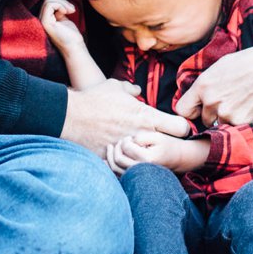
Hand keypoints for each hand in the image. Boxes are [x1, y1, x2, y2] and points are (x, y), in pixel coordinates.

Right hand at [40, 0, 86, 52]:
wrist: (74, 47)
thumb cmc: (71, 35)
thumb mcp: (63, 19)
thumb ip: (58, 12)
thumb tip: (57, 2)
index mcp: (45, 20)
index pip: (48, 4)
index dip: (60, 3)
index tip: (71, 10)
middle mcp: (41, 21)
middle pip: (47, 1)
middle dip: (62, 1)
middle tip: (72, 9)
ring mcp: (42, 22)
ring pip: (47, 2)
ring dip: (62, 3)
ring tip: (71, 10)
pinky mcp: (45, 23)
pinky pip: (49, 5)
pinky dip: (60, 5)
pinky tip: (66, 12)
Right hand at [61, 80, 191, 157]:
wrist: (70, 117)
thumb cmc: (94, 99)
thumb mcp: (114, 87)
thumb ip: (130, 90)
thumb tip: (137, 90)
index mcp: (146, 116)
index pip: (181, 127)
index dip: (181, 128)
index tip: (175, 128)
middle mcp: (141, 135)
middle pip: (168, 147)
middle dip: (164, 145)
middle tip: (158, 143)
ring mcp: (129, 149)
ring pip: (149, 161)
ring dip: (145, 157)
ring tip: (138, 152)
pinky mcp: (116, 160)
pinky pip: (127, 166)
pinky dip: (126, 163)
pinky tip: (121, 158)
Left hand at [107, 132, 209, 174]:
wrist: (177, 159)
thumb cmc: (166, 145)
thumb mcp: (156, 136)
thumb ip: (140, 138)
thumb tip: (125, 144)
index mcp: (147, 159)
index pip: (125, 147)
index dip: (125, 140)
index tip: (131, 138)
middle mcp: (141, 170)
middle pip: (117, 159)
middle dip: (116, 147)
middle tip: (123, 141)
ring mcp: (137, 177)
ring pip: (114, 168)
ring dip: (109, 156)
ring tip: (111, 147)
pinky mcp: (134, 179)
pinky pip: (117, 174)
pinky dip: (109, 166)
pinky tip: (105, 158)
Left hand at [175, 40, 252, 125]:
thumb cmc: (248, 62)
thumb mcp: (219, 67)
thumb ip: (205, 83)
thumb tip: (197, 95)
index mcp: (202, 86)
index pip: (182, 109)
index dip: (191, 111)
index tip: (199, 109)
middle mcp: (210, 101)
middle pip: (203, 119)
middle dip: (213, 114)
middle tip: (229, 102)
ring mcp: (225, 113)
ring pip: (219, 124)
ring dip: (227, 118)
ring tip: (240, 102)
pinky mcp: (240, 121)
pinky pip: (235, 127)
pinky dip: (241, 120)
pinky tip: (249, 106)